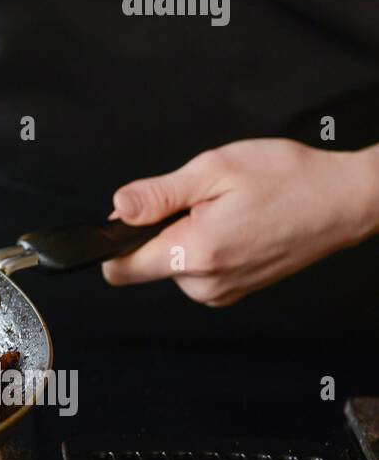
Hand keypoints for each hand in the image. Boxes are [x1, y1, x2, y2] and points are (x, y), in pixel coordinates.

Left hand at [102, 139, 378, 305]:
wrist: (345, 199)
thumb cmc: (290, 179)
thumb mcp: (214, 169)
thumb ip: (158, 194)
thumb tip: (118, 208)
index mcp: (196, 253)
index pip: (120, 269)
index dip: (113, 241)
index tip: (127, 220)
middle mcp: (207, 283)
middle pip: (145, 263)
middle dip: (159, 230)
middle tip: (201, 202)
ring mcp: (223, 291)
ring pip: (171, 266)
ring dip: (185, 236)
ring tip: (225, 210)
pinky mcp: (235, 289)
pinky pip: (197, 270)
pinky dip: (204, 246)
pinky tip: (235, 225)